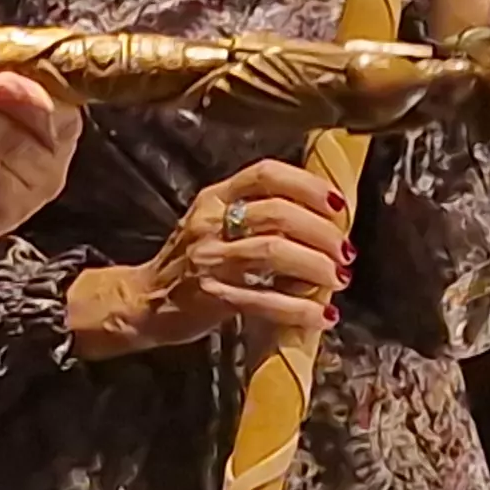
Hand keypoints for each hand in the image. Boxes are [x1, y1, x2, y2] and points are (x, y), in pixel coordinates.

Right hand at [68, 160, 350, 359]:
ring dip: (316, 266)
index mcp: (214, 197)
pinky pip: (265, 300)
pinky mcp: (213, 297)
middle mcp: (210, 222)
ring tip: (339, 279)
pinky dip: (300, 309)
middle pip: (277, 213)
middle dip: (321, 232)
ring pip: (274, 252)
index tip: (339, 204)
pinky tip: (323, 315)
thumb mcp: (214, 223)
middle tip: (346, 251)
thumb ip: (256, 214)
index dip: (308, 184)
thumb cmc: (190, 263)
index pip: (266, 174)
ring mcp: (209, 259)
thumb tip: (324, 221)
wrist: (144, 302)